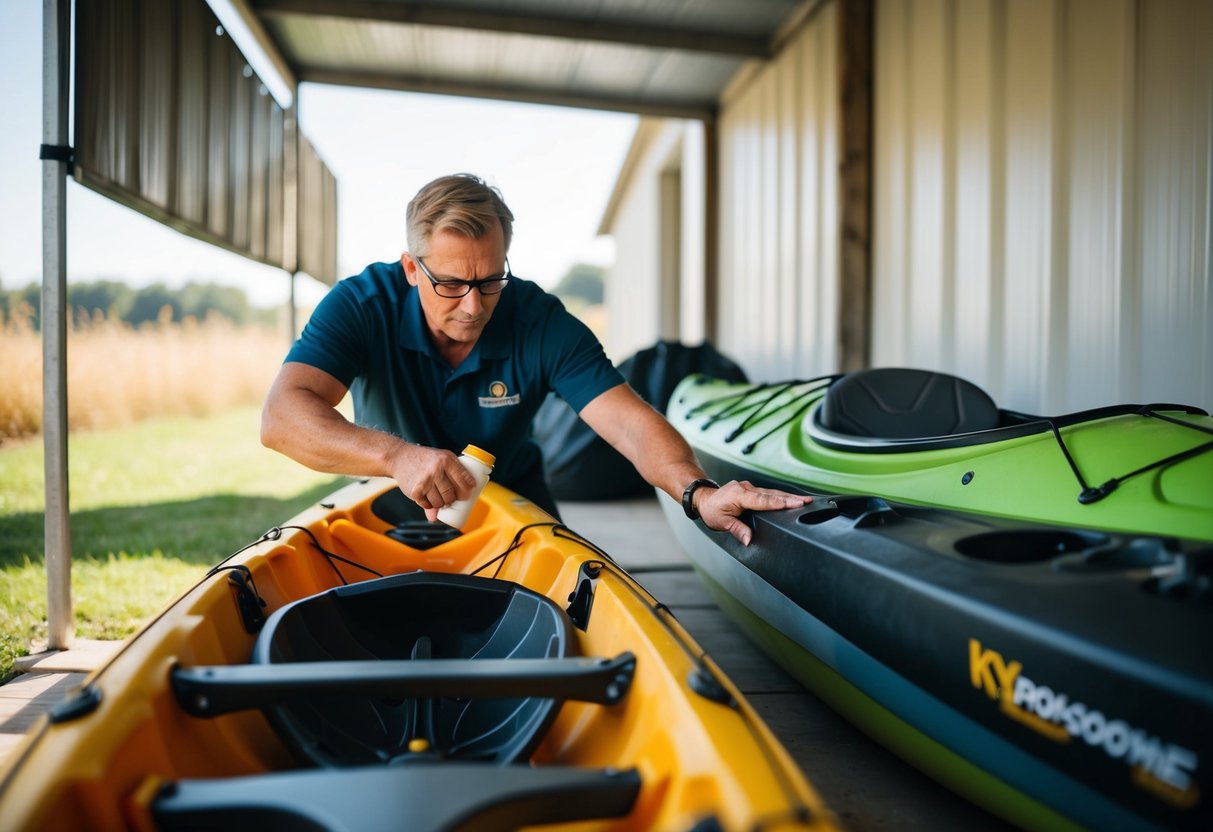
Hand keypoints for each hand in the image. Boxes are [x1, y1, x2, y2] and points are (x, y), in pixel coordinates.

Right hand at [389, 445, 477, 521]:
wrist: (399, 457)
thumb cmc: (424, 459)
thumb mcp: (440, 459)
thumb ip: (450, 477)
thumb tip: (457, 498)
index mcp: (446, 460)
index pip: (464, 480)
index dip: (467, 490)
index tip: (467, 494)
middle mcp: (436, 470)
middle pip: (452, 495)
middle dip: (452, 499)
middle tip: (449, 497)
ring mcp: (425, 481)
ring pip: (440, 503)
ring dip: (440, 503)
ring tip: (436, 495)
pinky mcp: (415, 491)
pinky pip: (427, 505)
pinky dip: (428, 504)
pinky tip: (425, 495)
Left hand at [696, 480, 811, 545]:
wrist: (703, 498)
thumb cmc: (711, 510)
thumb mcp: (722, 523)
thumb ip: (737, 530)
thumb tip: (749, 539)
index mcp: (740, 495)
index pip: (765, 500)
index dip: (781, 503)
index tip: (796, 504)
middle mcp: (746, 488)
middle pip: (772, 494)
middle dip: (790, 498)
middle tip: (807, 501)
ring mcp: (749, 487)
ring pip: (771, 492)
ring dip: (788, 496)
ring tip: (804, 500)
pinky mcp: (750, 489)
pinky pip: (767, 492)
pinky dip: (779, 496)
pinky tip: (790, 499)